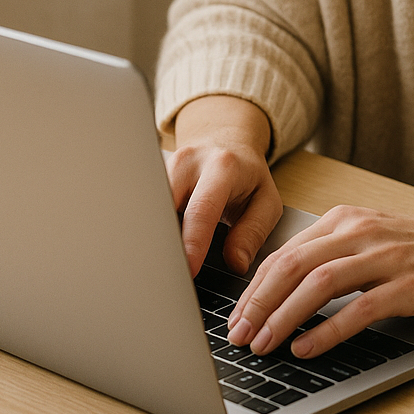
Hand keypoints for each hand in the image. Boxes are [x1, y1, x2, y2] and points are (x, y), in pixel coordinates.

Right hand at [165, 95, 282, 276]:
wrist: (227, 140)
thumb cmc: (248, 174)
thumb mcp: (266, 201)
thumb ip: (253, 232)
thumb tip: (236, 263)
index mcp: (222, 167)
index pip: (202, 209)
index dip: (193, 243)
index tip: (189, 270)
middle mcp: (189, 162)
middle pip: (166, 206)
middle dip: (165, 242)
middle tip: (168, 274)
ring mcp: (166, 165)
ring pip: (151, 206)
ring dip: (155, 235)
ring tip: (158, 263)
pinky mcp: (153, 174)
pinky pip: (147, 205)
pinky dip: (150, 227)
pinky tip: (154, 245)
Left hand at [225, 202, 413, 359]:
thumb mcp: (376, 241)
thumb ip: (336, 256)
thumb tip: (284, 294)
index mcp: (348, 219)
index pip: (285, 253)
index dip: (253, 289)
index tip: (235, 319)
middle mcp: (362, 231)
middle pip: (292, 265)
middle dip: (257, 304)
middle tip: (237, 337)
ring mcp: (387, 256)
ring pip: (317, 283)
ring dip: (282, 317)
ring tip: (262, 345)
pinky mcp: (411, 284)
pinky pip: (359, 308)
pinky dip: (327, 331)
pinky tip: (307, 348)